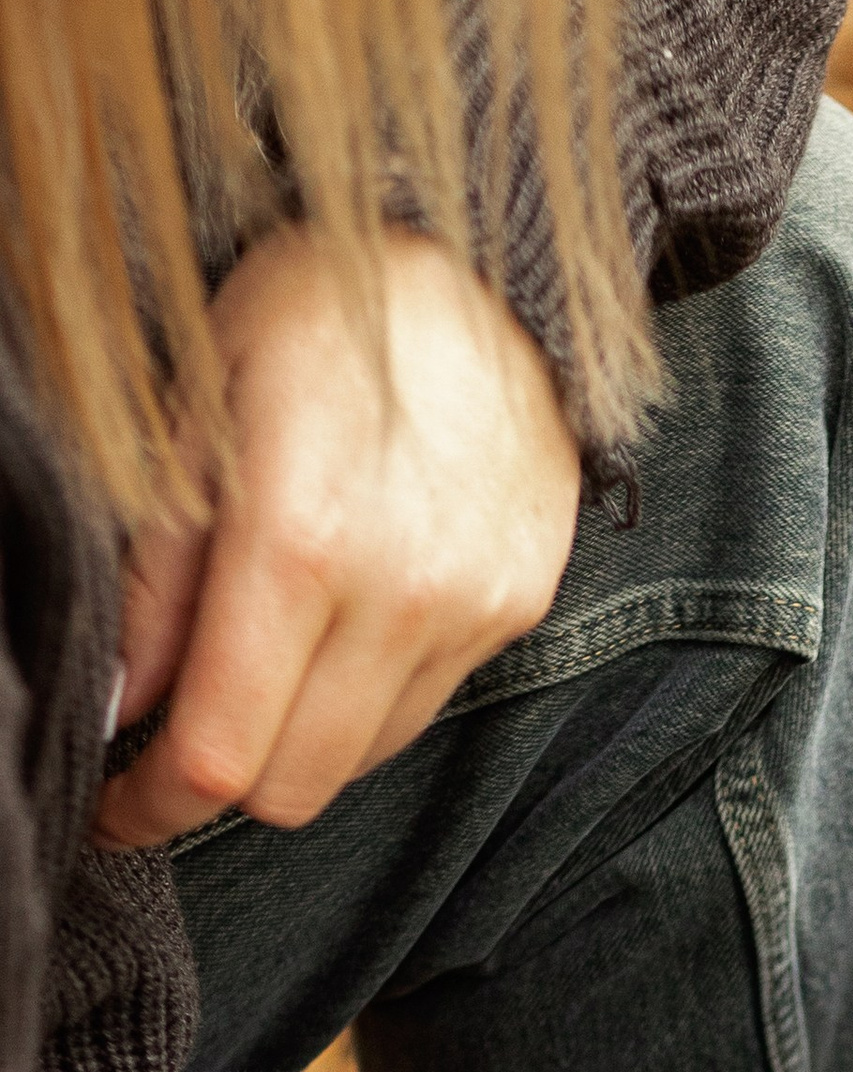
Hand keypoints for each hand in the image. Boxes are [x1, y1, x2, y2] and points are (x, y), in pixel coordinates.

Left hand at [95, 223, 580, 850]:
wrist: (478, 265)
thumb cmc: (311, 316)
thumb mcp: (189, 417)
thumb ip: (153, 578)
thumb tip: (121, 703)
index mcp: (300, 542)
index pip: (220, 751)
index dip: (154, 804)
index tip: (118, 806)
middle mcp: (402, 594)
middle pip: (293, 786)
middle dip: (217, 788)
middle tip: (168, 752)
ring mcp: (472, 609)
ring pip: (358, 760)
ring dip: (292, 745)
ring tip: (252, 678)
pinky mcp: (517, 607)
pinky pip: (419, 709)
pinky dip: (358, 703)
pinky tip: (330, 637)